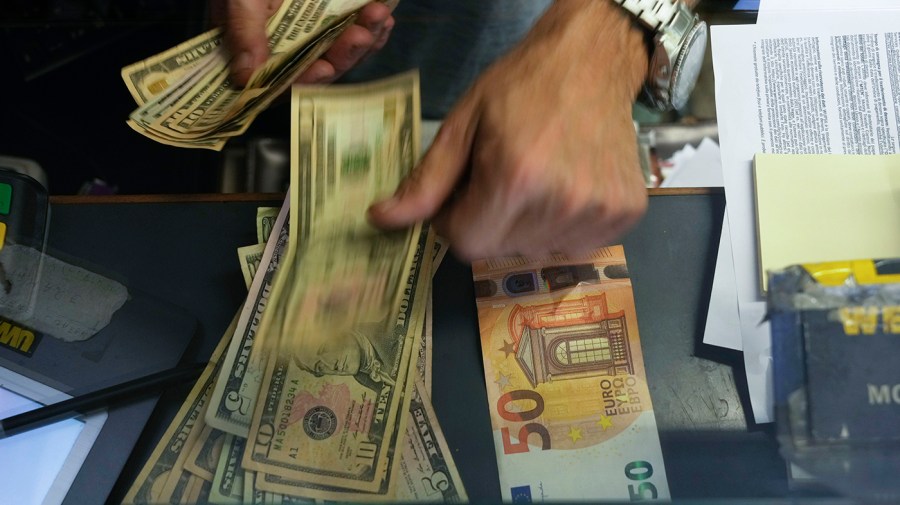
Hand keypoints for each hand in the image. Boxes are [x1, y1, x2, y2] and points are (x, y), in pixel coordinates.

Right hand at [211, 0, 394, 86]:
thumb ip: (243, 31)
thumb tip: (246, 77)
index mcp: (257, 53)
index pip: (283, 82)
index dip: (305, 80)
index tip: (324, 68)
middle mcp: (285, 52)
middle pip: (319, 69)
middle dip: (343, 54)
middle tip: (361, 35)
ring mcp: (308, 39)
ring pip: (339, 54)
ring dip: (362, 40)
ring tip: (378, 17)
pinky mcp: (327, 25)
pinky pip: (350, 36)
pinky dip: (370, 31)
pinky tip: (383, 21)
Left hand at [368, 0, 648, 260]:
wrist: (593, 60)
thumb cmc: (522, 85)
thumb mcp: (463, 123)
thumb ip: (426, 180)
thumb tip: (381, 219)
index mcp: (515, 178)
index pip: (465, 244)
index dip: (454, 220)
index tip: (463, 191)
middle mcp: (561, 203)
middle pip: (499, 250)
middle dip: (487, 222)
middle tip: (498, 179)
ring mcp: (598, 212)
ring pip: (536, 251)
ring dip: (524, 226)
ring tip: (534, 179)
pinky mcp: (624, 214)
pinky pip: (574, 246)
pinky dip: (560, 227)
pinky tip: (563, 188)